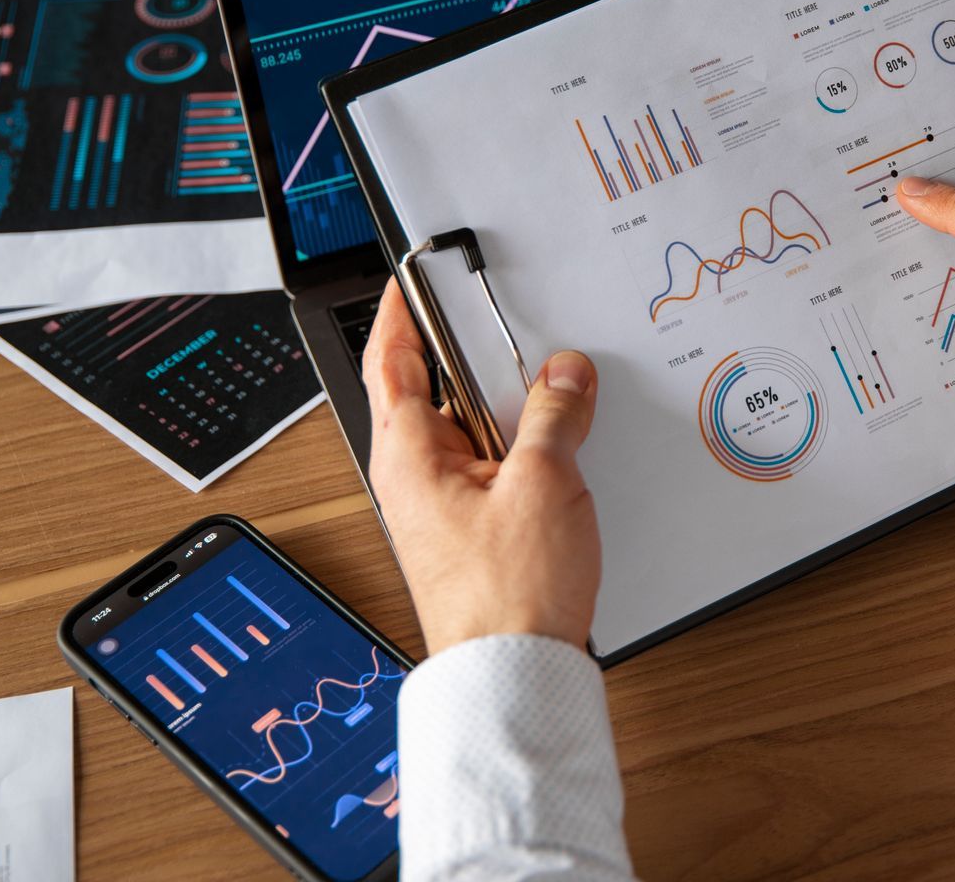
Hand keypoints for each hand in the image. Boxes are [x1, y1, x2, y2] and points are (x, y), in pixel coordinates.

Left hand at [360, 279, 601, 654]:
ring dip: (511, 411)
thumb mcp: (542, 482)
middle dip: (480, 360)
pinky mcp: (474, 534)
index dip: (400, 312)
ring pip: (474, 433)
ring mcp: (443, 508)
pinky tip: (561, 454)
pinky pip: (495, 470)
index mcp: (407, 455)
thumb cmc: (507, 597)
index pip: (390, 360)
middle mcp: (415, 479)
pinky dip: (525, 451)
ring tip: (553, 397)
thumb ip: (553, 415)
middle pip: (439, 392)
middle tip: (518, 331)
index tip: (413, 278)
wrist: (513, 676)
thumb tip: (564, 374)